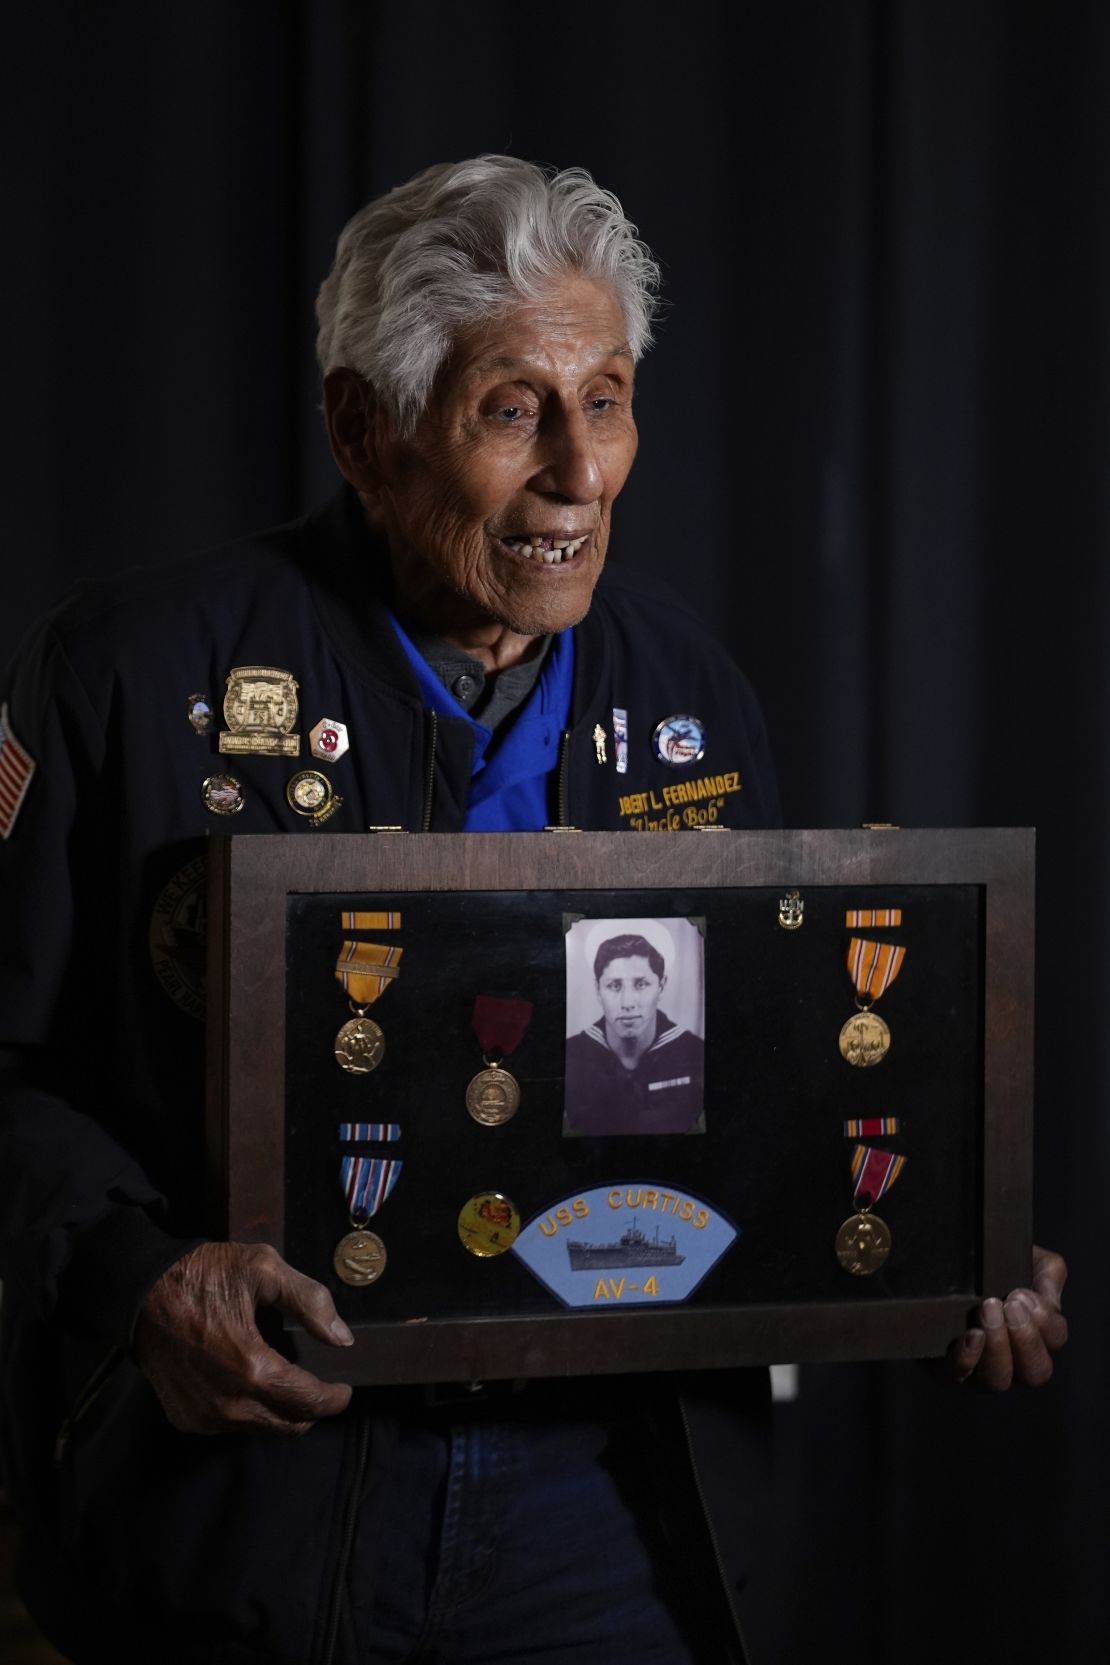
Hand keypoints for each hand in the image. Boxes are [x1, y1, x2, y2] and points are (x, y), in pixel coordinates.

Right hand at [134, 1241, 354, 1434]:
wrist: (141, 1292)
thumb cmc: (203, 1276)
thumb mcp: (263, 1269)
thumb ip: (309, 1302)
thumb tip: (341, 1338)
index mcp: (251, 1368)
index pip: (308, 1402)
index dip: (333, 1399)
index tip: (345, 1389)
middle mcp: (227, 1403)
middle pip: (288, 1426)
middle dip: (312, 1410)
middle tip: (322, 1389)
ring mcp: (203, 1416)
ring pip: (261, 1428)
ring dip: (280, 1411)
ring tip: (288, 1383)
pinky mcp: (186, 1418)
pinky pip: (231, 1427)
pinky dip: (250, 1412)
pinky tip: (252, 1385)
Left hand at [945, 1244, 1066, 1388]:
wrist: (949, 1258)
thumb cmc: (994, 1264)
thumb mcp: (1027, 1259)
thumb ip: (1048, 1274)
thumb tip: (1049, 1298)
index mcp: (1038, 1332)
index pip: (1055, 1339)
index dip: (1045, 1321)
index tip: (1023, 1294)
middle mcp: (1015, 1358)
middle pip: (1036, 1372)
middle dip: (1026, 1340)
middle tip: (1009, 1306)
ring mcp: (983, 1367)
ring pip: (1000, 1379)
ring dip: (998, 1347)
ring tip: (988, 1311)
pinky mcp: (951, 1366)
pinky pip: (959, 1375)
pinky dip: (968, 1358)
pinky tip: (970, 1335)